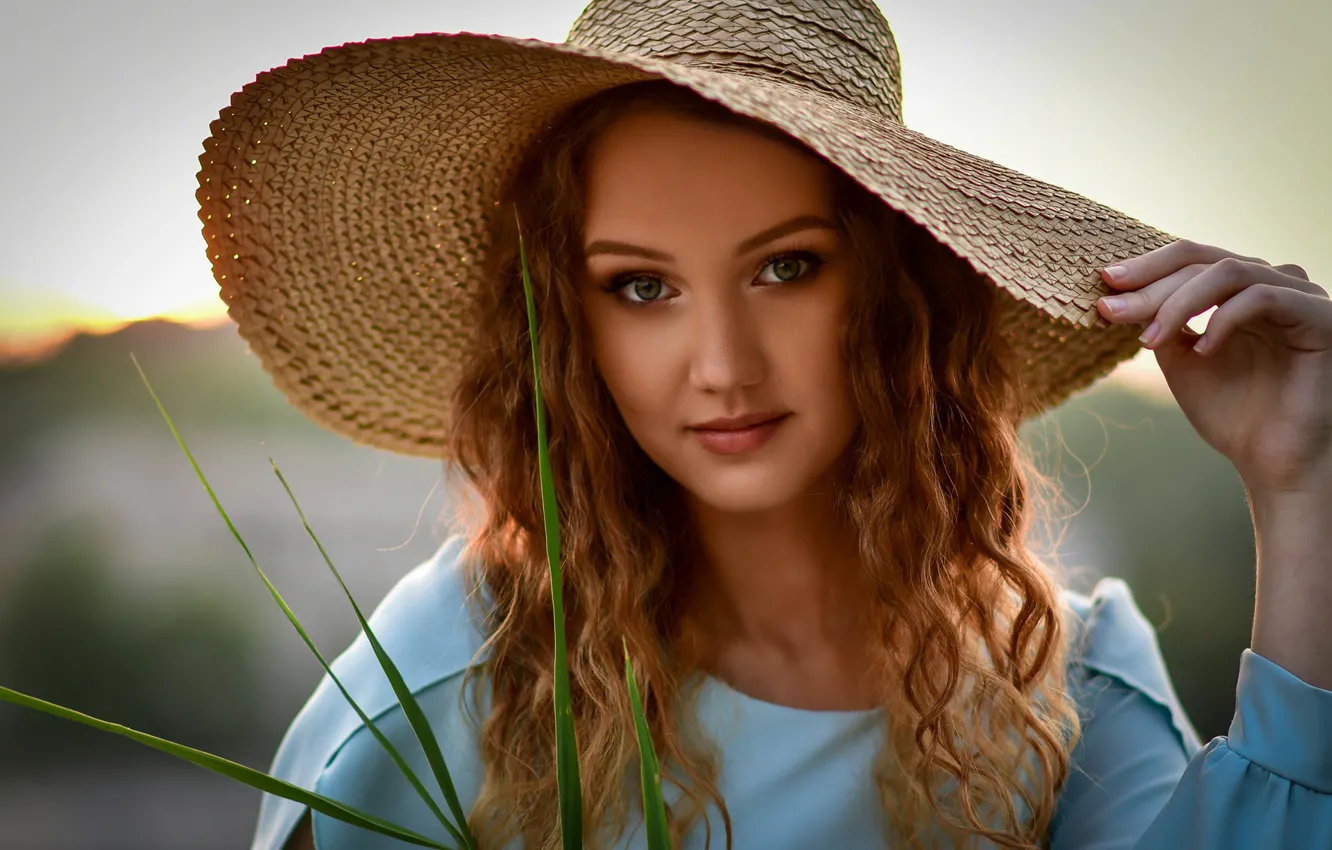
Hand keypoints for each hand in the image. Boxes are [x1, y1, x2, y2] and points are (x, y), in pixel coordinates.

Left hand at [1095, 240, 1331, 497]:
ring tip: (1150, 339)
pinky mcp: (1321, 317)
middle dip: (1152, 285)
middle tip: (1112, 309)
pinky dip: (1224, 319)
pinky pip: (1264, 298)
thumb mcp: (1181, 360)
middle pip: (1204, 260)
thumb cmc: (1233, 414)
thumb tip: (1118, 294)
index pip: (1191, 259)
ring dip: (1179, 303)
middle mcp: (1274, 283)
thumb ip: (1159, 323)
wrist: (1273, 462)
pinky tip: (1202, 351)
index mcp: (1241, 290)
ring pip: (1230, 272)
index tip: (1105, 283)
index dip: (1147, 267)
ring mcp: (1301, 296)